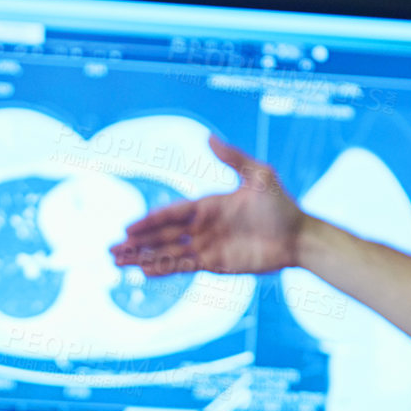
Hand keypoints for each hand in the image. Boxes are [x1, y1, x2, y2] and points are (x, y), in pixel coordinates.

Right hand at [109, 135, 307, 276]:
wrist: (299, 237)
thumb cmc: (281, 205)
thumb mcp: (259, 175)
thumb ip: (233, 158)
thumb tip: (208, 137)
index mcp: (207, 204)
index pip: (171, 214)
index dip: (148, 221)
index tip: (128, 228)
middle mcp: (202, 226)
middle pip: (162, 235)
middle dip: (136, 243)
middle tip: (110, 249)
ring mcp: (207, 246)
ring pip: (167, 253)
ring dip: (143, 258)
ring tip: (118, 263)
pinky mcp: (215, 263)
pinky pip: (184, 266)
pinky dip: (164, 269)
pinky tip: (144, 273)